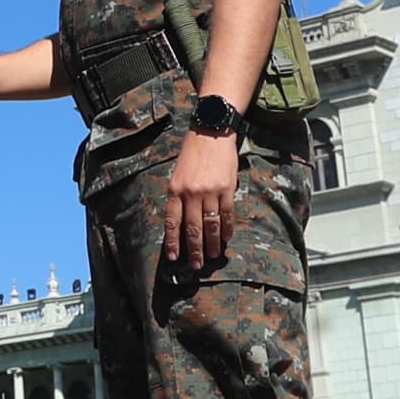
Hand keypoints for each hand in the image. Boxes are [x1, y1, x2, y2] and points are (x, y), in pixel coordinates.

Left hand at [165, 124, 239, 266]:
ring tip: (213, 255)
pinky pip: (227, 215)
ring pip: (211, 225)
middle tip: (196, 265)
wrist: (210, 133)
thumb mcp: (178, 175)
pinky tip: (226, 238)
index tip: (174, 257)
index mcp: (175, 190)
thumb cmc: (192, 155)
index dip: (173, 241)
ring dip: (212, 243)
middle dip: (194, 250)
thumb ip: (179, 197)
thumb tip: (181, 222)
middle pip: (193, 228)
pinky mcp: (226, 189)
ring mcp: (210, 192)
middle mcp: (191, 193)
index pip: (173, 222)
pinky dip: (226, 229)